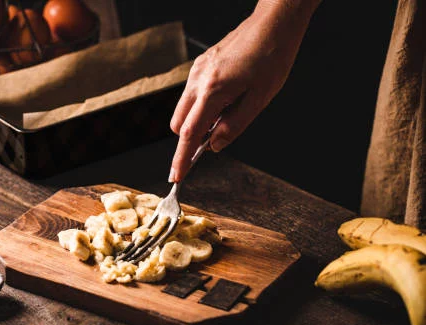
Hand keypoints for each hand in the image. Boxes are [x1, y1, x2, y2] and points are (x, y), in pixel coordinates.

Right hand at [168, 0, 320, 181]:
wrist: (273, 24)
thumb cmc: (272, 57)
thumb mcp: (259, 100)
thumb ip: (234, 126)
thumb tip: (214, 146)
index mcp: (213, 91)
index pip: (189, 134)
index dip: (182, 158)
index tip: (176, 175)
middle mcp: (198, 80)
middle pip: (179, 124)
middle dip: (191, 138)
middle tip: (217, 136)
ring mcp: (197, 71)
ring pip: (183, 109)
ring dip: (197, 121)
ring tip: (229, 111)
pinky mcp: (201, 65)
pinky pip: (191, 94)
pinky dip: (201, 105)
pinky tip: (227, 98)